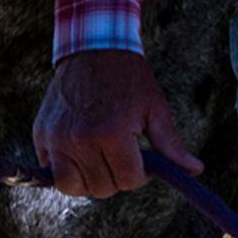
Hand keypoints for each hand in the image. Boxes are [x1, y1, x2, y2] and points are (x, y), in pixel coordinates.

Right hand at [34, 47, 198, 197]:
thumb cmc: (129, 79)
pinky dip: (66, 169)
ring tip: (100, 160)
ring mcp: (56, 138)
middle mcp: (80, 140)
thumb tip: (196, 171)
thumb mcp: (155, 109)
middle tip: (121, 154)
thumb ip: (171, 146)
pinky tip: (80, 153)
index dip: (139, 174)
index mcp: (111, 134)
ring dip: (89, 180)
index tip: (140, 157)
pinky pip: (51, 171)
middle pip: (101, 188)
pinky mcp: (41, 135)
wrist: (93, 49)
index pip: (128, 180)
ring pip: (71, 187)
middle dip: (116, 177)